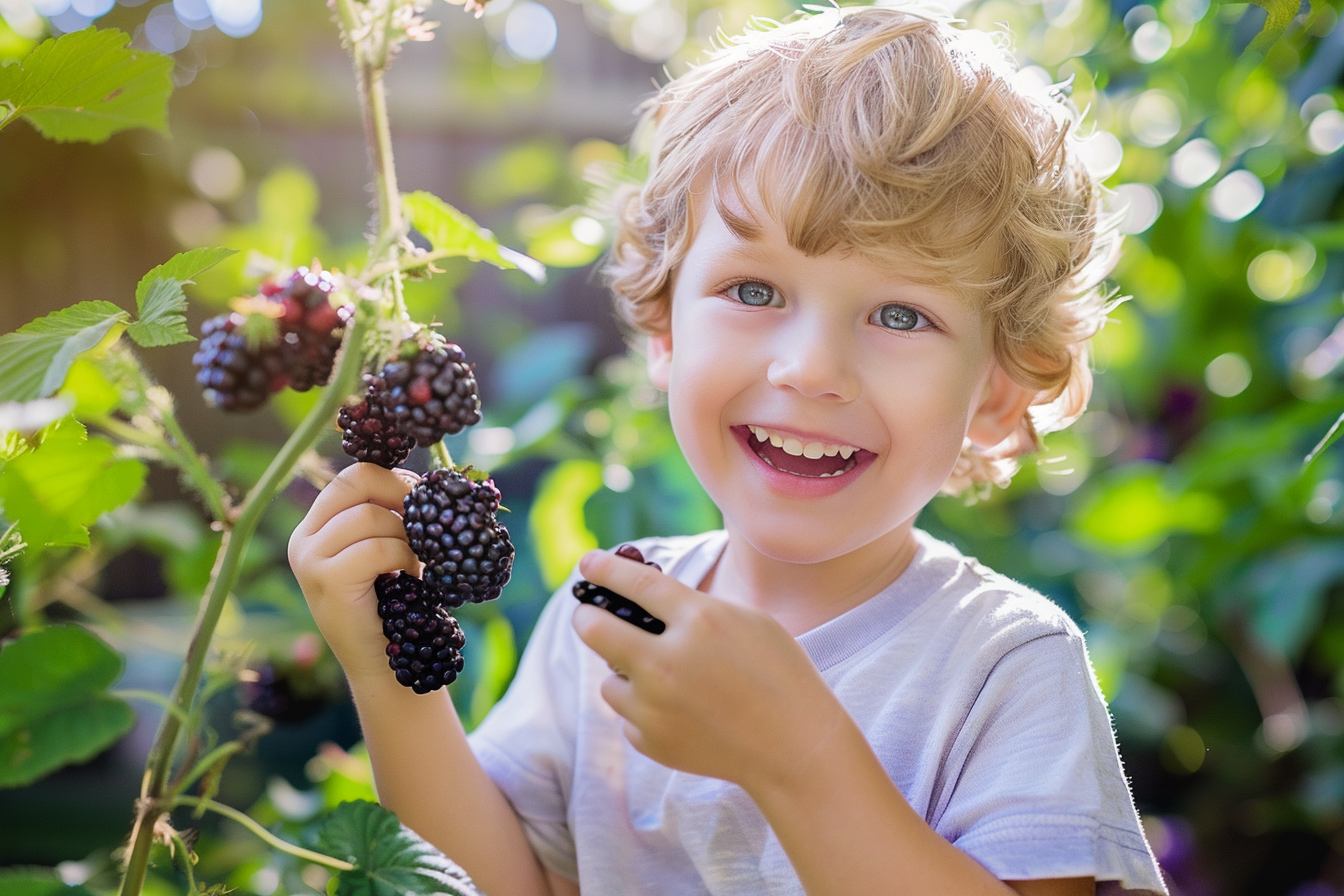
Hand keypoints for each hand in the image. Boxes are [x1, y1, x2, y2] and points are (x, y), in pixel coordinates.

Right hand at [288, 463, 421, 679]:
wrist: (382, 664)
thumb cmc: (391, 604)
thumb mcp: (384, 551)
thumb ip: (388, 516)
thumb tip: (422, 483)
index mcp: (315, 527)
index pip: (352, 476)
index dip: (392, 479)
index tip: (420, 499)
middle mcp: (304, 540)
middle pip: (356, 484)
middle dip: (400, 496)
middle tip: (425, 522)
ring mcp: (309, 560)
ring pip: (370, 517)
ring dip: (406, 536)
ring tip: (414, 561)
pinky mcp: (327, 581)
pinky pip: (376, 549)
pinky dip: (403, 557)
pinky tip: (410, 576)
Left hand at [571, 549, 853, 795]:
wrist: (795, 748)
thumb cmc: (780, 676)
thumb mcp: (748, 621)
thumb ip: (695, 608)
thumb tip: (646, 599)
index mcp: (698, 621)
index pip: (635, 583)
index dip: (604, 568)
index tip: (587, 562)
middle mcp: (666, 663)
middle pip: (595, 629)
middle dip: (587, 617)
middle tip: (590, 616)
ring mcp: (655, 708)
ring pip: (609, 681)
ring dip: (627, 674)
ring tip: (666, 681)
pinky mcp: (651, 743)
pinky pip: (628, 717)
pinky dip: (645, 712)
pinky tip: (682, 713)